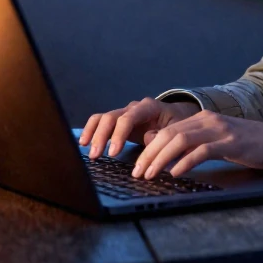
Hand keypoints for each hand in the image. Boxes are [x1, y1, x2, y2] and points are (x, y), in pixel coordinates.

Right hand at [79, 97, 200, 158]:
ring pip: (103, 118)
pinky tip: (85, 142)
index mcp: (149, 107)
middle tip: (96, 155)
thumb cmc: (177, 124)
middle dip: (102, 136)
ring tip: (87, 149)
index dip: (119, 135)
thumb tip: (148, 139)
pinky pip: (101, 122)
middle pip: (111, 117)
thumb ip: (163, 135)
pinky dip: (91, 130)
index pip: (128, 118)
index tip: (113, 153)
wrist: (177, 116)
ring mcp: (124, 113)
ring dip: (93, 133)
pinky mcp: (119, 121)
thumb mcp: (177, 130)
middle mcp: (133, 107)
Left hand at [131, 111, 262, 179]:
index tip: (138, 165)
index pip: (167, 131)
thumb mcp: (218, 140)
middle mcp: (208, 120)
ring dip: (161, 158)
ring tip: (151, 174)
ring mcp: (220, 130)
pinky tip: (176, 173)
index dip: (149, 148)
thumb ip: (193, 142)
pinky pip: (202, 151)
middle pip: (169, 134)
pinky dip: (185, 162)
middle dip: (149, 154)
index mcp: (203, 118)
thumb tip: (162, 147)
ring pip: (180, 140)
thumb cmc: (251, 144)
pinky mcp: (231, 142)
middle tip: (138, 172)